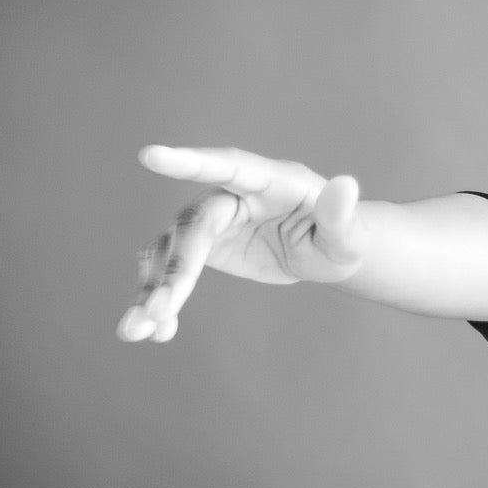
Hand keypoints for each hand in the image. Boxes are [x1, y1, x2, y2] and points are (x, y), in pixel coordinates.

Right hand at [117, 146, 367, 342]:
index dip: (190, 162)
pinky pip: (171, 268)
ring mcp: (216, 220)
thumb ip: (341, 214)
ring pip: (171, 248)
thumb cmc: (342, 238)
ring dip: (153, 287)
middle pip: (195, 225)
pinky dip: (158, 295)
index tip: (150, 156)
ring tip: (139, 330)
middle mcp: (235, 195)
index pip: (228, 166)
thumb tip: (346, 184)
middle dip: (176, 267)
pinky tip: (156, 331)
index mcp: (271, 181)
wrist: (325, 254)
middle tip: (160, 310)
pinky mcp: (205, 246)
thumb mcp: (348, 235)